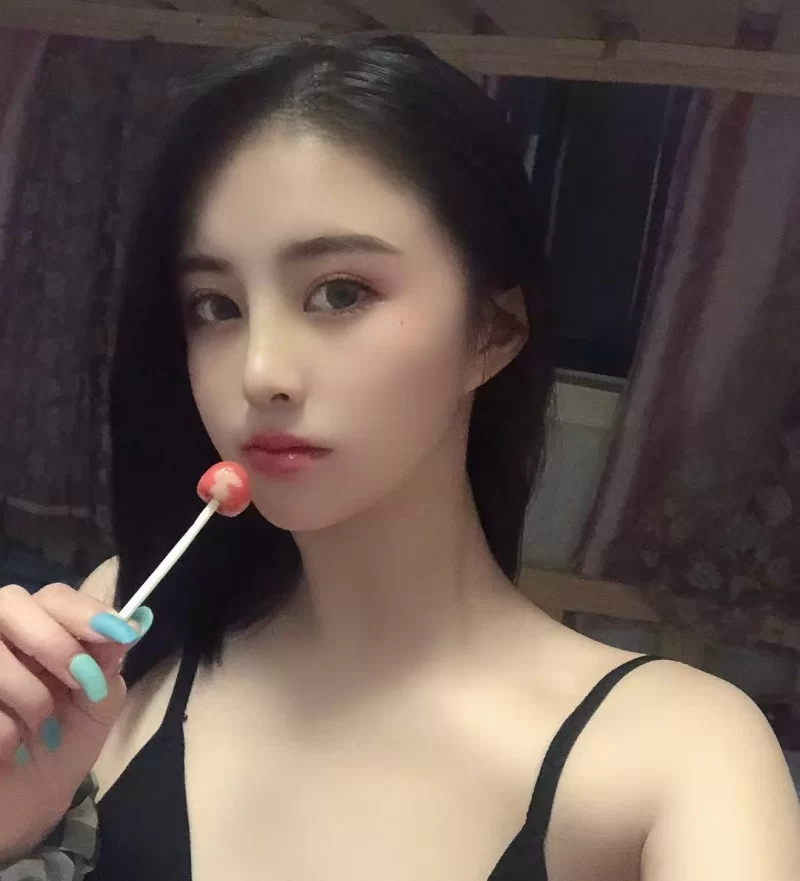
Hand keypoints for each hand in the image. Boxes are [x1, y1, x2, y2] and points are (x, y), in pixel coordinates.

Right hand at [0, 582, 150, 859]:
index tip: (118, 634)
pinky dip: (2, 728)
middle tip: (81, 680)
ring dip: (29, 693)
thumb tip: (128, 625)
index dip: (85, 611)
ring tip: (42, 726)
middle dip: (54, 641)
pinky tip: (10, 747)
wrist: (26, 807)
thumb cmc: (63, 744)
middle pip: (11, 602)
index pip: (54, 596)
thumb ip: (108, 664)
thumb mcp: (98, 704)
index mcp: (38, 628)